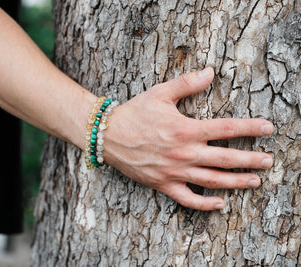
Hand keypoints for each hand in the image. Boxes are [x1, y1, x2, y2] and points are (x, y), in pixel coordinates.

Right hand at [104, 67, 273, 210]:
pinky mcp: (163, 184)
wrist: (108, 135)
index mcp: (186, 129)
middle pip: (226, 159)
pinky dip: (205, 204)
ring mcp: (174, 172)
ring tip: (256, 181)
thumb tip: (210, 71)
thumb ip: (187, 83)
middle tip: (269, 160)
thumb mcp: (160, 93)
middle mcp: (184, 153)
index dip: (250, 128)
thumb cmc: (134, 113)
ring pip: (212, 181)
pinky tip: (220, 204)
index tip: (268, 128)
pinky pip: (187, 199)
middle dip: (251, 160)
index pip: (226, 129)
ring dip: (237, 182)